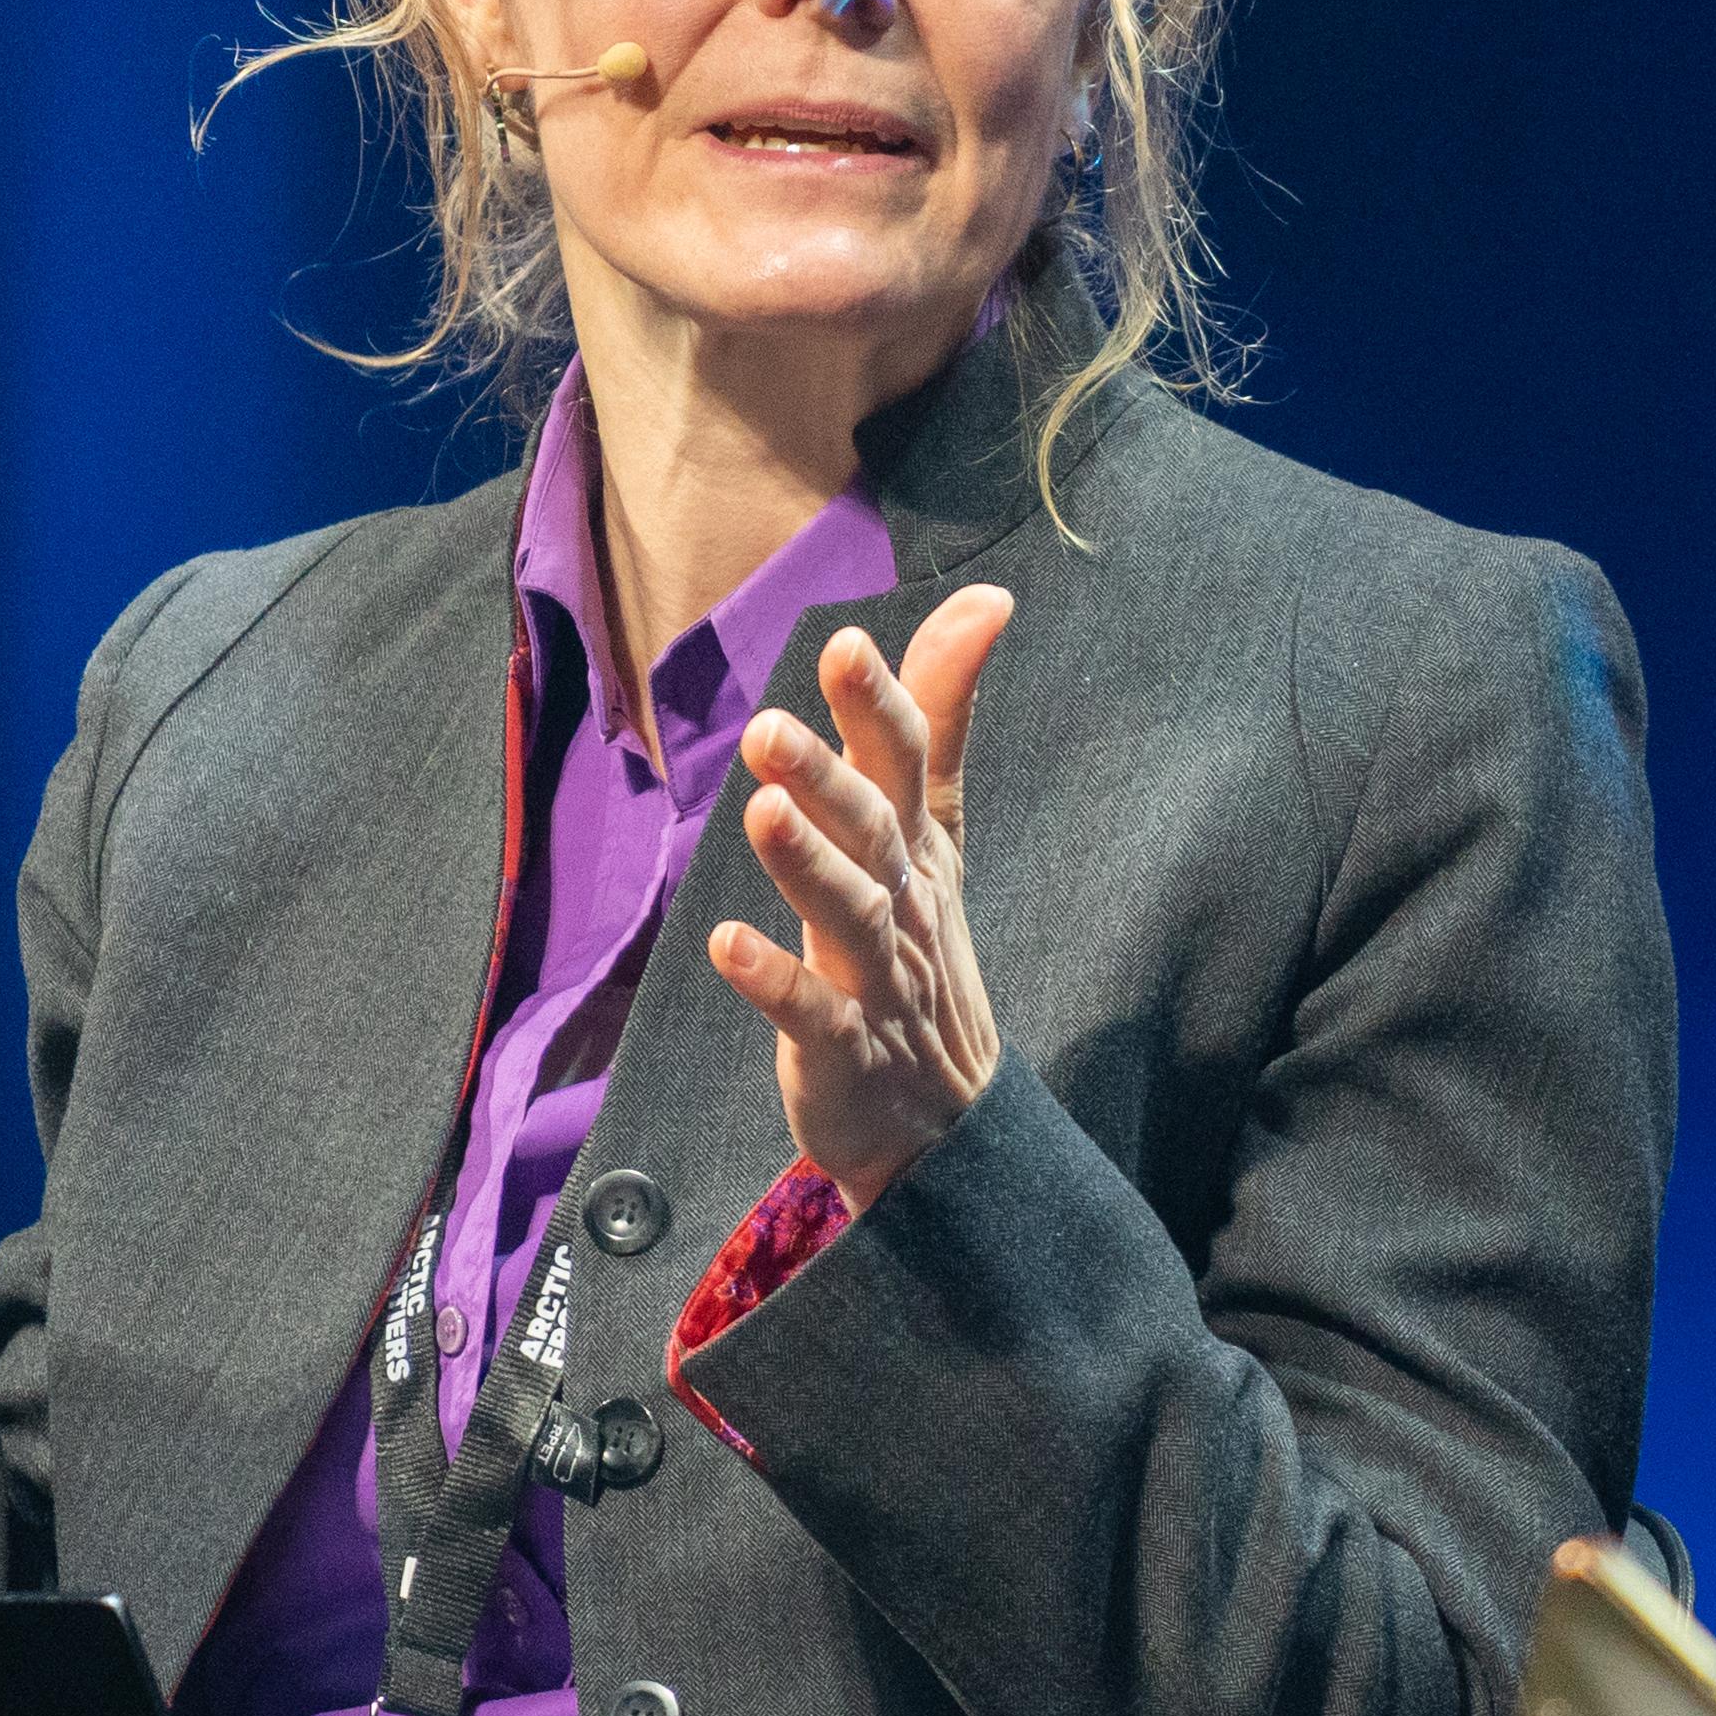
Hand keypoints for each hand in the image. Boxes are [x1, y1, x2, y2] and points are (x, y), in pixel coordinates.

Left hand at [707, 587, 1015, 1210]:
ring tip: (760, 811)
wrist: (943, 1116)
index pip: (908, 761)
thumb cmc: (919, 949)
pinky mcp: (840, 1047)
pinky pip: (809, 1012)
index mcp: (918, 845)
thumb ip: (940, 717)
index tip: (846, 643)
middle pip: (873, 831)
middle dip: (827, 778)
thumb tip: (987, 599)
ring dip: (804, 865)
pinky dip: (773, 980)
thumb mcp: (936, 829)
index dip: (879, 705)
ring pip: (848, 914)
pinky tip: (728, 944)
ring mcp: (875, 977)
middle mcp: (902, 901)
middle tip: (771, 727)